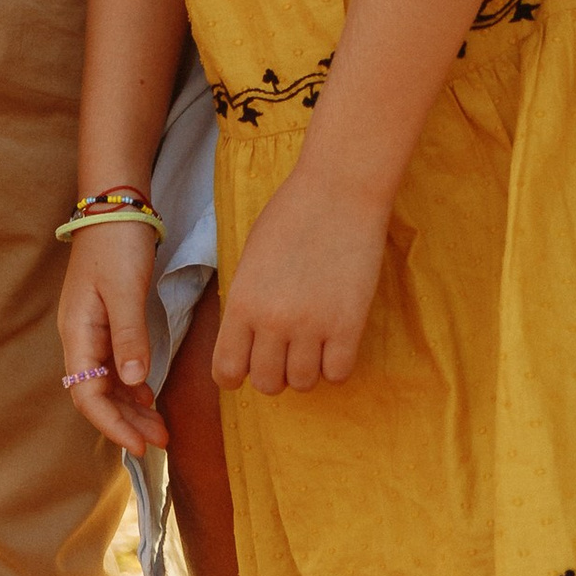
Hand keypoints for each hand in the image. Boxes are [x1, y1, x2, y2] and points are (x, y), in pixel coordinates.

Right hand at [57, 226, 168, 461]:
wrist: (115, 202)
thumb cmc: (117, 242)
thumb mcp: (125, 288)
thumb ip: (129, 336)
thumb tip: (134, 384)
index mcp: (78, 332)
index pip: (87, 395)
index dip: (112, 425)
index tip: (141, 446)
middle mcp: (80, 336)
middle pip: (96, 394)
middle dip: (126, 423)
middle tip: (161, 442)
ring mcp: (93, 329)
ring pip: (108, 383)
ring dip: (131, 408)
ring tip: (161, 428)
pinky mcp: (107, 320)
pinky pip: (116, 365)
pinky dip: (133, 386)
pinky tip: (150, 396)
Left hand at [212, 174, 388, 394]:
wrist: (338, 190)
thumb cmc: (291, 215)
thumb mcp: (251, 258)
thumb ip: (247, 302)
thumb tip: (247, 342)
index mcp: (242, 302)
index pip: (226, 371)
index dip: (235, 374)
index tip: (248, 363)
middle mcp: (273, 321)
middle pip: (266, 384)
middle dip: (274, 372)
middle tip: (285, 349)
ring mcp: (312, 326)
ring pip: (303, 384)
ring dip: (306, 369)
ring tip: (313, 342)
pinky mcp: (349, 326)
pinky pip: (338, 375)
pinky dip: (336, 365)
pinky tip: (336, 341)